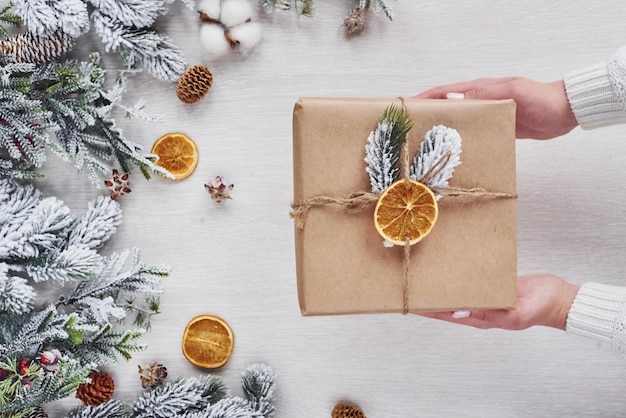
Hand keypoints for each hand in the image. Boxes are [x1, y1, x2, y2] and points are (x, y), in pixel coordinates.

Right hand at [414, 77, 578, 139]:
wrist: (564, 112)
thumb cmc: (539, 99)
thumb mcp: (511, 93)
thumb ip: (483, 95)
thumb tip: (452, 97)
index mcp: (479, 88)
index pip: (444, 91)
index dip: (424, 98)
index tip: (407, 107)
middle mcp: (479, 101)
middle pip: (447, 107)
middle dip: (428, 116)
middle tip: (411, 131)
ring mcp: (487, 114)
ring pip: (458, 121)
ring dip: (443, 130)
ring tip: (426, 144)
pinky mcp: (496, 127)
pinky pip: (473, 132)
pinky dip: (461, 139)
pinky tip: (454, 151)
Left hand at [418, 274, 579, 329]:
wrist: (559, 297)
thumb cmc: (540, 308)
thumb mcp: (515, 313)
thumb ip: (488, 313)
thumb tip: (459, 312)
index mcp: (480, 318)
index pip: (446, 314)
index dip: (427, 310)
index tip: (410, 303)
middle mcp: (479, 308)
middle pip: (447, 302)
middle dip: (429, 295)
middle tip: (411, 285)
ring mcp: (485, 295)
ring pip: (457, 289)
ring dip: (443, 283)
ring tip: (425, 273)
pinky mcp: (493, 283)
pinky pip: (472, 279)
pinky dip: (460, 274)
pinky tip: (450, 265)